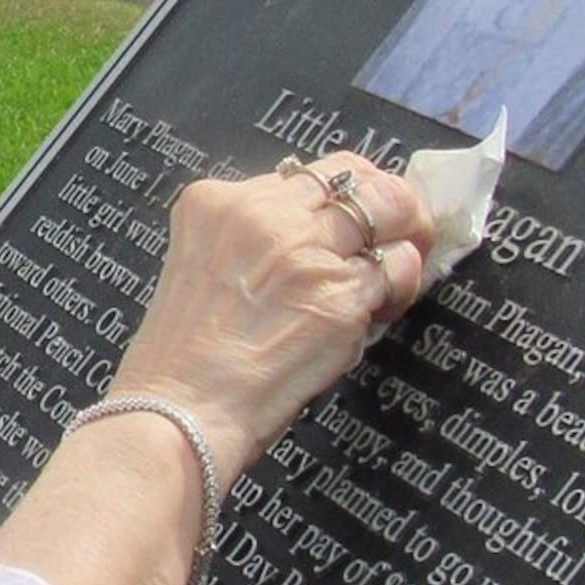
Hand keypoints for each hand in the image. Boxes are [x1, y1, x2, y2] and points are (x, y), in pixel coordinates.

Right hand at [115, 149, 434, 475]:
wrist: (181, 413)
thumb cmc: (185, 362)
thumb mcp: (203, 267)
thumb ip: (255, 239)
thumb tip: (323, 235)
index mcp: (217, 202)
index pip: (308, 172)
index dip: (343, 194)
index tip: (355, 219)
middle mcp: (262, 213)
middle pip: (355, 175)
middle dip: (388, 201)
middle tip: (402, 232)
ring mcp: (305, 251)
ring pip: (389, 210)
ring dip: (403, 241)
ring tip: (392, 279)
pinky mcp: (340, 295)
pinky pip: (399, 268)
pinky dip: (402, 289)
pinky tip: (383, 311)